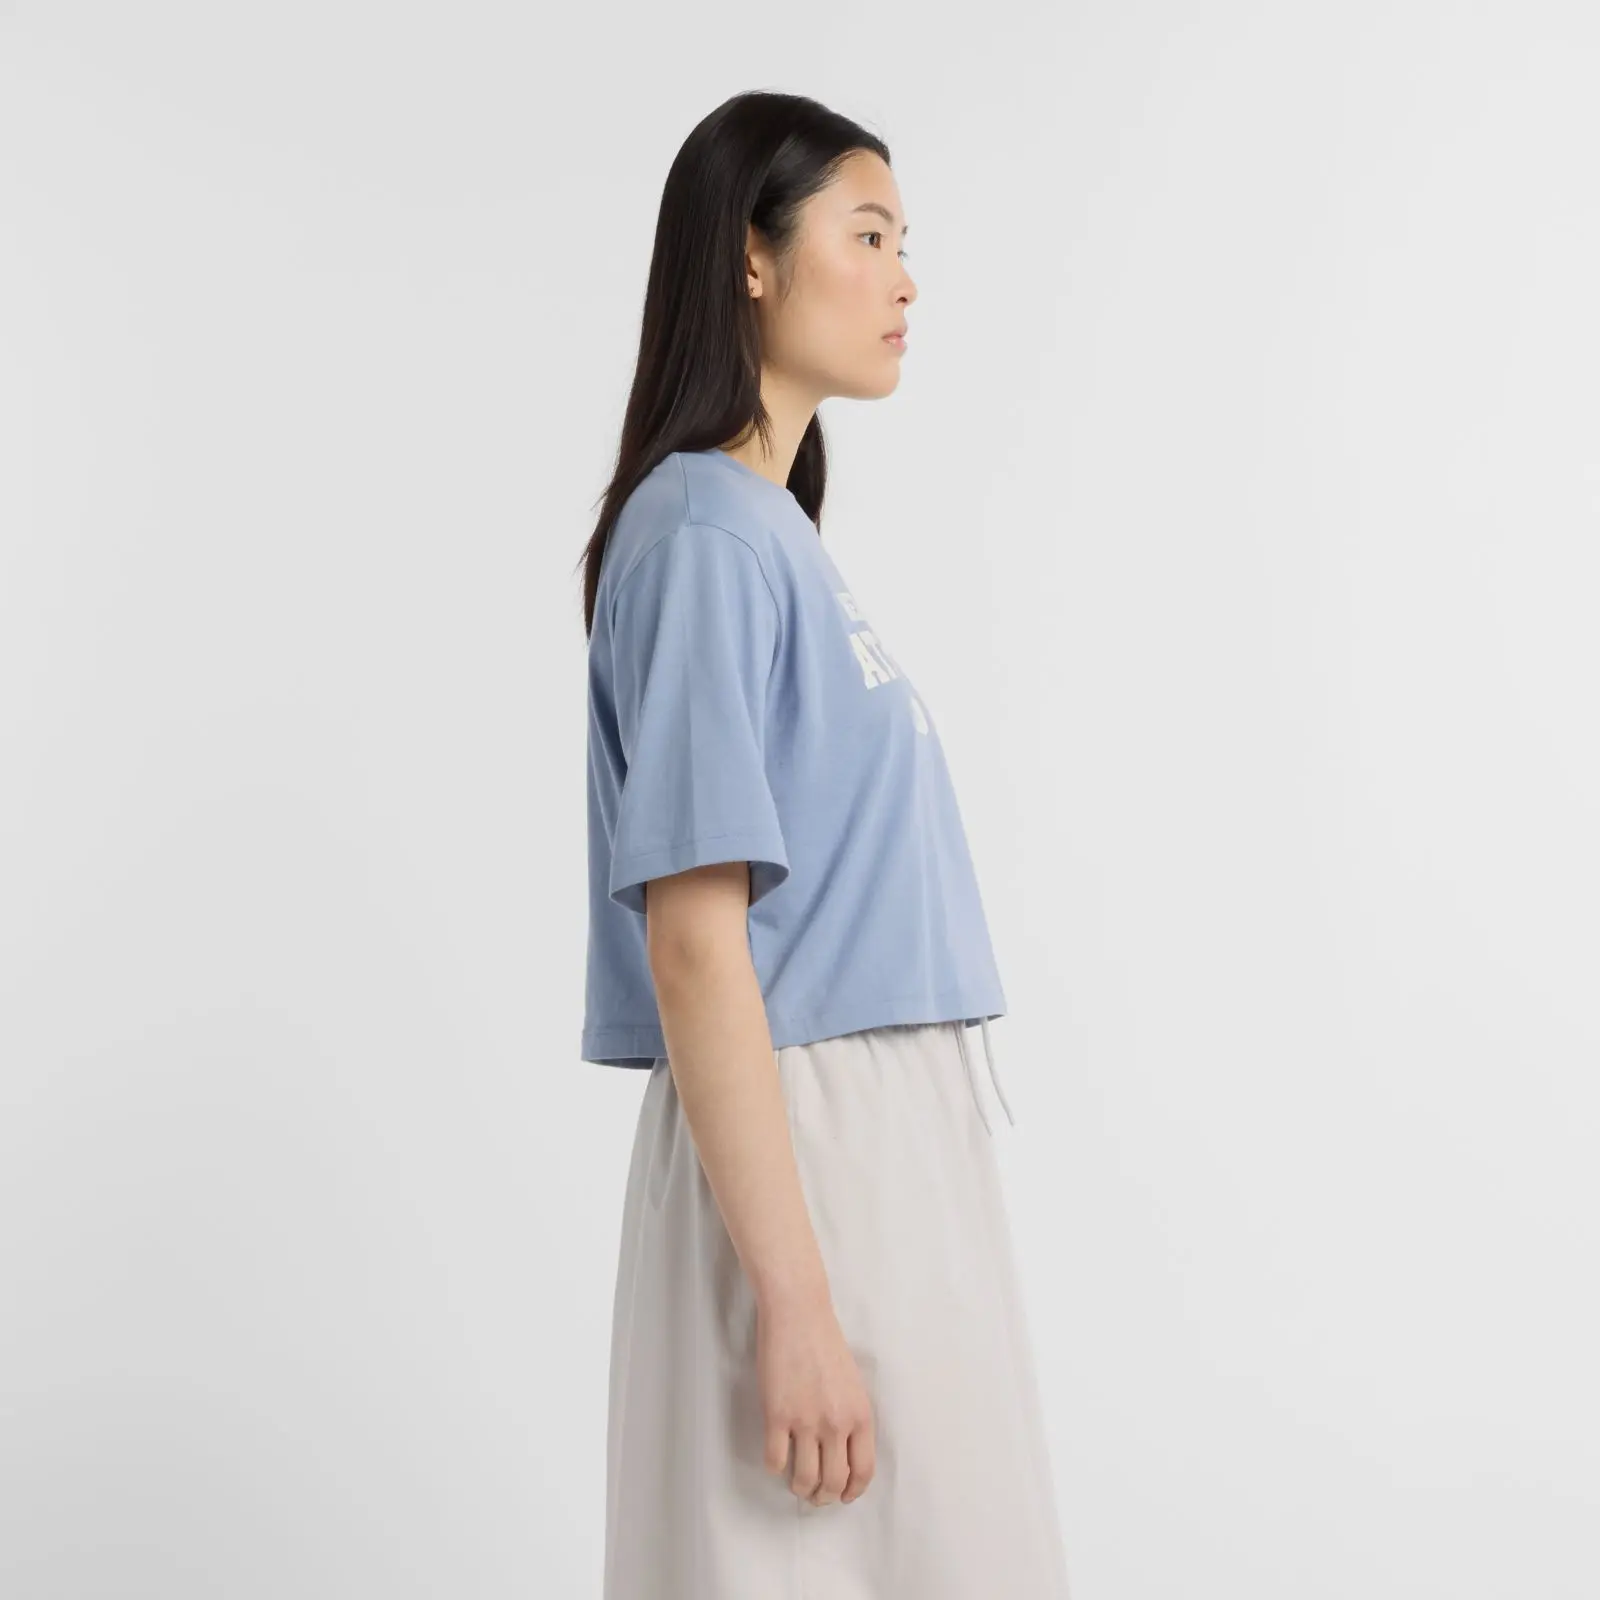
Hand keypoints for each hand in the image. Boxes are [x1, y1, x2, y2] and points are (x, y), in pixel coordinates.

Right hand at [757, 1291, 876, 1505]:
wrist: (798, 1314)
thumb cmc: (825, 1342)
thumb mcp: (853, 1383)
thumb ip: (851, 1417)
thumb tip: (843, 1452)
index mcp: (860, 1415)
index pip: (863, 1471)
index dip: (852, 1491)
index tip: (843, 1496)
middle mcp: (836, 1423)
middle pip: (833, 1482)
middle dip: (824, 1497)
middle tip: (816, 1496)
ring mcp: (806, 1421)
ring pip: (804, 1479)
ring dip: (800, 1488)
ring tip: (797, 1484)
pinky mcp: (777, 1415)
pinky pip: (775, 1460)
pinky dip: (775, 1467)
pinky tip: (776, 1458)